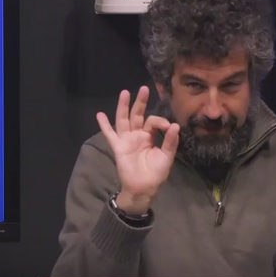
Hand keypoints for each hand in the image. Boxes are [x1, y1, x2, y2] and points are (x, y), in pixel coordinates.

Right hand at [96, 86, 179, 213]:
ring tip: (125, 93)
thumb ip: (170, 141)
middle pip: (137, 115)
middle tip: (144, 88)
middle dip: (140, 102)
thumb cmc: (156, 173)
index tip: (168, 127)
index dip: (160, 121)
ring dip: (123, 106)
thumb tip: (175, 125)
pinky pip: (110, 134)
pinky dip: (104, 125)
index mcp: (149, 136)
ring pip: (124, 119)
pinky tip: (100, 115)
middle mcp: (137, 135)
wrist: (143, 187)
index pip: (153, 122)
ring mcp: (126, 139)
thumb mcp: (167, 156)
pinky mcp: (118, 146)